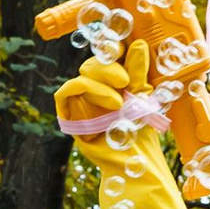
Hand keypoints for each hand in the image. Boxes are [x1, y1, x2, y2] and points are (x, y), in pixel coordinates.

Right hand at [54, 40, 199, 208]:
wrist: (136, 164)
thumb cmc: (141, 133)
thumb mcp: (143, 97)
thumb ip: (138, 72)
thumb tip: (140, 44)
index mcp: (112, 83)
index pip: (105, 55)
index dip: (110, 46)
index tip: (123, 45)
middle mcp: (95, 90)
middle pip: (92, 63)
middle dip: (108, 66)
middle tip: (125, 81)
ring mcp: (81, 103)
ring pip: (82, 75)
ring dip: (101, 83)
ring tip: (121, 103)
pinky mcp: (69, 117)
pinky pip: (65, 92)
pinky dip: (86, 91)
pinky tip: (110, 103)